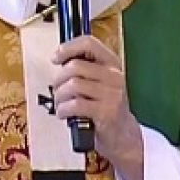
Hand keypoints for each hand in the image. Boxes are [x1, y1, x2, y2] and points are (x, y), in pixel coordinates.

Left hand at [52, 35, 143, 179]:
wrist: (123, 135)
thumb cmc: (106, 107)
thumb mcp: (100, 81)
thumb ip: (84, 68)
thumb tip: (59, 57)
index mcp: (112, 63)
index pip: (88, 43)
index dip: (68, 48)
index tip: (56, 58)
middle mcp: (114, 76)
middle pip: (74, 66)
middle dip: (59, 79)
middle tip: (57, 89)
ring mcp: (112, 94)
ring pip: (73, 85)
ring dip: (59, 96)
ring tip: (61, 104)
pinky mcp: (106, 112)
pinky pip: (75, 104)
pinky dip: (63, 110)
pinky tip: (64, 114)